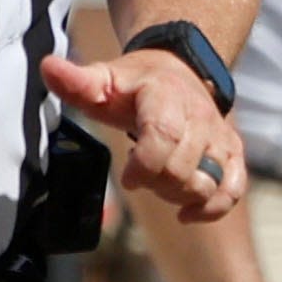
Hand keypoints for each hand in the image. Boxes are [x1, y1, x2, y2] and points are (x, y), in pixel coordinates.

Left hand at [46, 48, 248, 224]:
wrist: (180, 71)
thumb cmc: (136, 84)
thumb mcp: (104, 79)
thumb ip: (76, 81)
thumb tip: (48, 67)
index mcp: (166, 97)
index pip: (163, 136)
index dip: (145, 164)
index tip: (128, 177)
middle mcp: (200, 117)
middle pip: (182, 169)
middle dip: (155, 182)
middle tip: (139, 174)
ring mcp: (219, 137)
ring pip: (206, 184)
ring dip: (178, 195)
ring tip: (159, 181)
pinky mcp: (233, 154)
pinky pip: (232, 190)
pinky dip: (211, 208)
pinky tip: (186, 213)